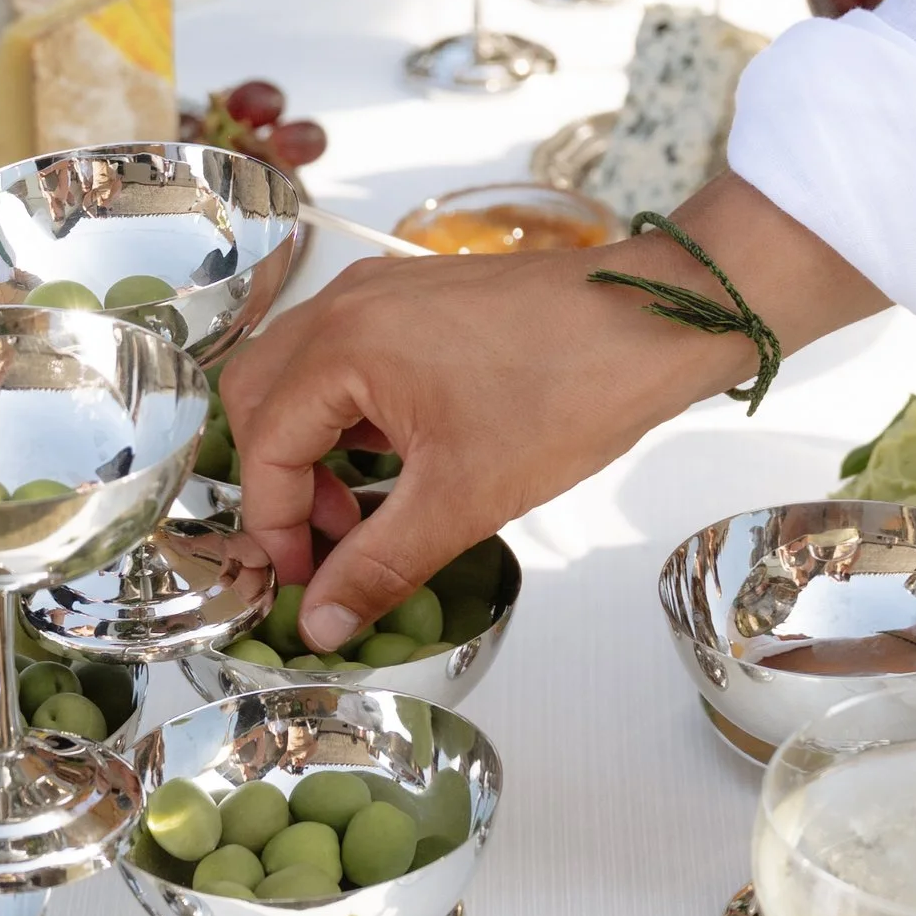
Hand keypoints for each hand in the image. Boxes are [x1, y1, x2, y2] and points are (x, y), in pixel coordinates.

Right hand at [225, 245, 739, 647]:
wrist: (656, 319)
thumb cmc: (568, 394)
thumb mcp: (464, 499)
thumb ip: (378, 565)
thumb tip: (321, 625)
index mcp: (342, 345)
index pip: (265, 447)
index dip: (275, 528)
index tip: (306, 585)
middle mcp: (346, 303)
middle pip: (258, 398)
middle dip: (278, 480)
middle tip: (328, 544)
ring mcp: (380, 290)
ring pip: (298, 372)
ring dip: (308, 443)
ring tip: (361, 507)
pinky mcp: (414, 293)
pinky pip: (343, 351)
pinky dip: (344, 409)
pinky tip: (397, 453)